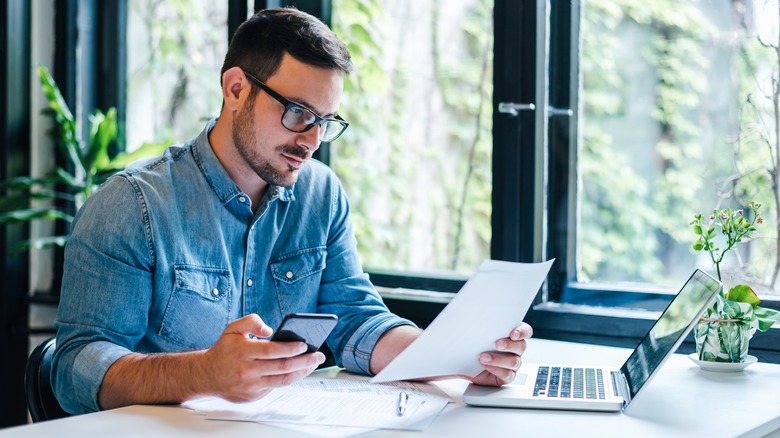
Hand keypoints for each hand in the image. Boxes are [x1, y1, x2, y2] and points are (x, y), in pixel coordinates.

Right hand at [201, 314, 325, 401]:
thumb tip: (270, 329)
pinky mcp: (253, 396)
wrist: (206, 375)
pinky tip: (298, 371)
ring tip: (313, 364)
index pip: (273, 351)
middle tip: (319, 355)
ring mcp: (251, 385)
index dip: (291, 348)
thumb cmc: (223, 350)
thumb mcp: (233, 328)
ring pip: (283, 380)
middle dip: (305, 361)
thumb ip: (251, 321)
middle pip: (283, 367)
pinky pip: (275, 387)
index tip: (305, 344)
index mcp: (244, 352)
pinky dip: (289, 379)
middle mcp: (248, 370)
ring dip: (302, 372)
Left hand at [469, 322, 532, 385]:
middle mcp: (515, 350)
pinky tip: (485, 366)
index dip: (522, 332)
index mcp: (512, 335)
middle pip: (521, 346)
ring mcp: (512, 363)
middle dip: (509, 345)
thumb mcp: (478, 334)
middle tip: (497, 344)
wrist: (465, 364)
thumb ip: (485, 327)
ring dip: (499, 359)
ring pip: (514, 361)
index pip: (525, 331)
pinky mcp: (506, 376)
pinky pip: (507, 374)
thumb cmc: (474, 346)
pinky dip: (496, 370)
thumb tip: (479, 321)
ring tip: (484, 357)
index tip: (512, 333)